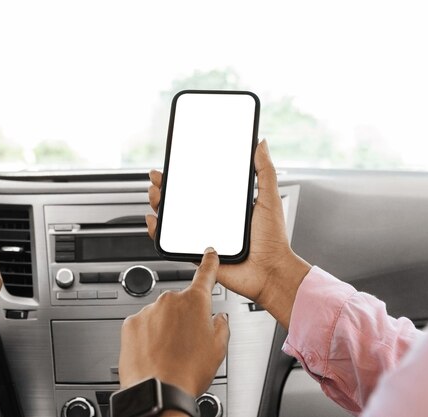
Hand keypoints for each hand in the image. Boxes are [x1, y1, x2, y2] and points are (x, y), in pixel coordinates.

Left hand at [119, 248, 228, 396]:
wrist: (158, 391)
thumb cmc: (188, 372)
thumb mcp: (218, 349)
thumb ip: (221, 326)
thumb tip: (218, 318)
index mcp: (195, 302)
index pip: (205, 274)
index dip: (209, 262)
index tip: (209, 253)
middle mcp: (170, 301)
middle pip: (180, 303)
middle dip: (183, 318)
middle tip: (186, 342)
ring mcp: (148, 311)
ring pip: (160, 315)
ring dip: (164, 328)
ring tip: (169, 353)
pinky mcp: (130, 323)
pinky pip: (142, 325)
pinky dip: (147, 336)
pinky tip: (154, 353)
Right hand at [146, 140, 310, 328]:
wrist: (269, 272)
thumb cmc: (273, 240)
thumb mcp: (269, 198)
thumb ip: (264, 171)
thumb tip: (261, 143)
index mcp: (225, 207)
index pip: (198, 187)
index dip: (182, 177)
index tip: (172, 165)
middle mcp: (211, 221)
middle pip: (180, 202)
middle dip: (164, 189)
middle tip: (158, 179)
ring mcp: (202, 236)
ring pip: (173, 220)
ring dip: (159, 206)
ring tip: (155, 195)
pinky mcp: (197, 253)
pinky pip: (173, 243)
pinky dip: (158, 233)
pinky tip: (154, 221)